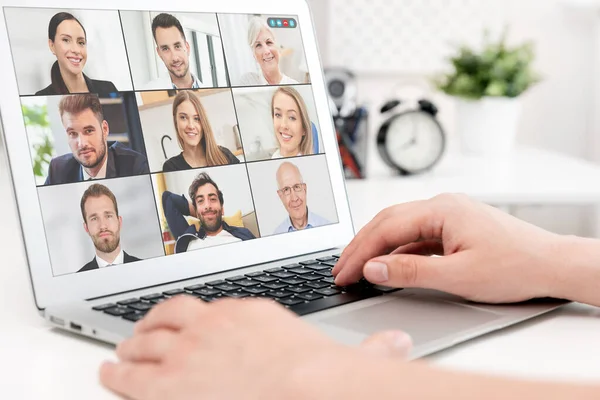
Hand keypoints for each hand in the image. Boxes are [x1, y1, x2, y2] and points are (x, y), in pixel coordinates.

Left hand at [100, 296, 411, 399]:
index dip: (193, 318)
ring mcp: (187, 351)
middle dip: (154, 326)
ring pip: (146, 343)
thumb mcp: (347, 357)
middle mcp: (212, 326)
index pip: (211, 309)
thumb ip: (373, 349)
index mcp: (248, 314)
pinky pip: (128, 374)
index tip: (187, 324)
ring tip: (121, 352)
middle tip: (144, 334)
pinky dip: (114, 372)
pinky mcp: (168, 383)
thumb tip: (399, 346)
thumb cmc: (319, 377)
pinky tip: (107, 373)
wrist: (303, 389)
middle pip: (171, 318)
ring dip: (131, 348)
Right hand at [333, 193, 565, 303]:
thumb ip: (410, 271)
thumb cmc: (515, 266)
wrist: (552, 265)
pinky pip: (416, 235)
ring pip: (400, 227)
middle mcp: (442, 205)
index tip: (343, 273)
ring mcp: (448, 214)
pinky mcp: (454, 227)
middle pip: (387, 222)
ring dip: (377, 247)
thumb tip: (372, 268)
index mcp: (441, 209)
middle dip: (361, 246)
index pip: (386, 229)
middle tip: (341, 270)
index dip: (360, 253)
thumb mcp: (458, 275)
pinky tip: (388, 265)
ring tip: (358, 267)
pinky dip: (398, 250)